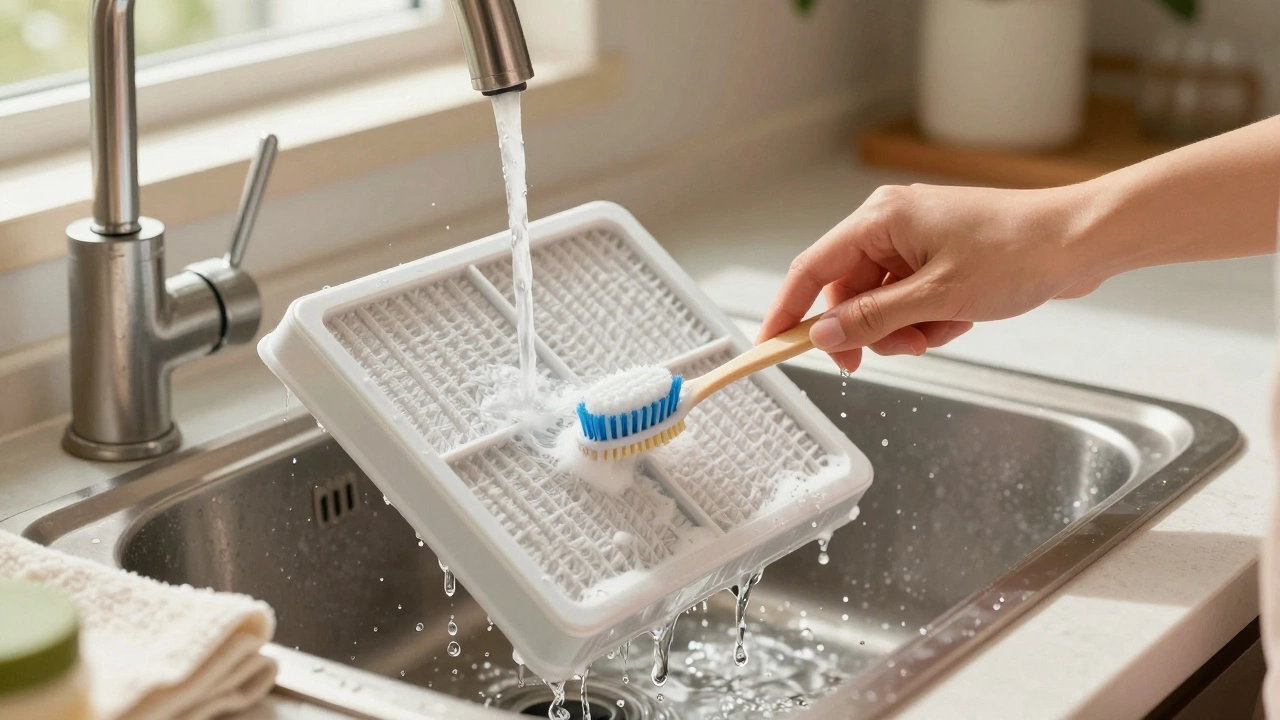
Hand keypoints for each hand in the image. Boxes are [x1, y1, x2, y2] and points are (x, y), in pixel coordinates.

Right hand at [758, 183, 1100, 371]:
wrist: (1080, 240)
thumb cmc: (1017, 253)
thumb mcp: (936, 298)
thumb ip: (872, 320)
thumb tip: (821, 336)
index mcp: (880, 220)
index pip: (811, 270)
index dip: (786, 311)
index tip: (770, 346)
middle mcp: (890, 226)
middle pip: (847, 294)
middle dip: (870, 330)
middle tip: (899, 350)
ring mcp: (915, 242)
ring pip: (880, 304)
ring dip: (905, 330)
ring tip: (943, 331)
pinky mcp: (938, 258)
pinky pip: (909, 301)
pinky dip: (928, 321)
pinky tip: (960, 320)